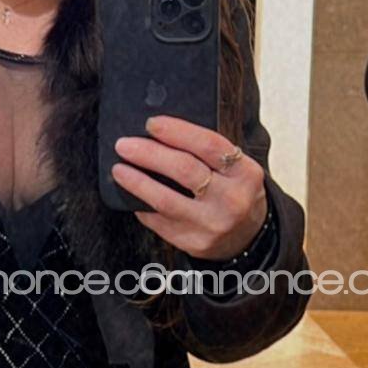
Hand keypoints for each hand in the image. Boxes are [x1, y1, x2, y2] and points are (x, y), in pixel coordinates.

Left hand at [111, 114, 267, 260]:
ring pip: (165, 200)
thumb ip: (207, 152)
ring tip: (118, 169)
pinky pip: (159, 221)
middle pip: (184, 169)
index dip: (176, 131)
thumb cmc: (235, 192)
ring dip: (137, 182)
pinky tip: (133, 195)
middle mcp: (231, 200)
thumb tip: (158, 133)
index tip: (151, 124)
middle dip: (148, 154)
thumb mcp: (236, 168)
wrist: (249, 236)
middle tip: (124, 145)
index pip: (208, 144)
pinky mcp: (194, 243)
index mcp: (245, 173)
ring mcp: (212, 225)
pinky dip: (142, 205)